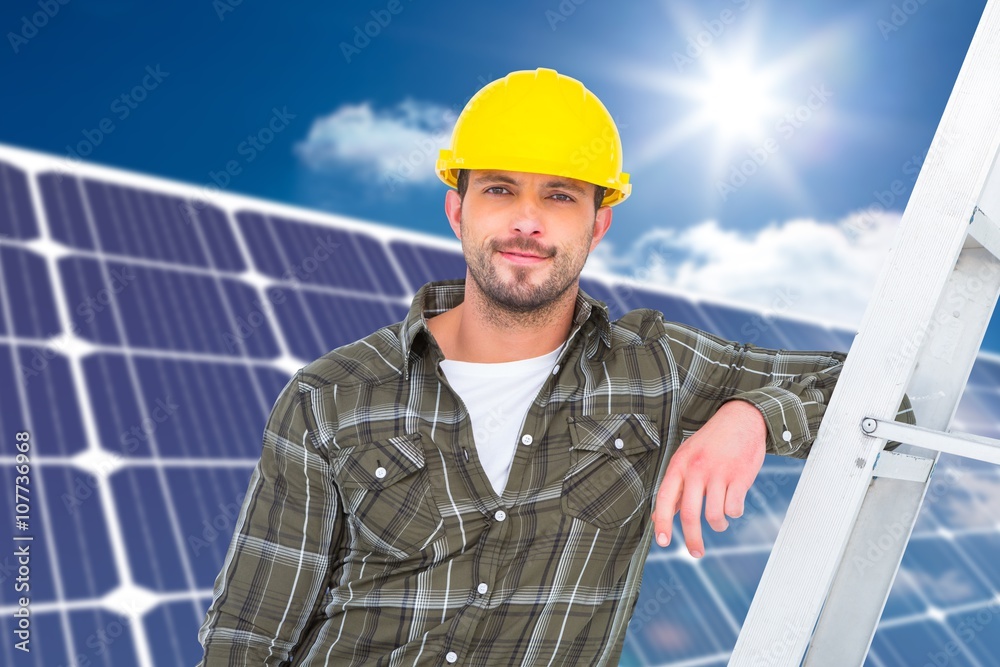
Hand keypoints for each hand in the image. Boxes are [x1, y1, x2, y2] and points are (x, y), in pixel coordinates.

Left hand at [652, 400, 766, 557]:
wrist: (742, 419)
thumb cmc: (712, 442)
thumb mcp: (687, 458)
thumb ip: (676, 487)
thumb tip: (659, 517)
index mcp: (680, 464)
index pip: (666, 498)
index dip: (662, 523)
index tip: (663, 542)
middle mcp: (697, 469)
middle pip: (691, 514)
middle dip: (692, 539)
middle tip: (695, 553)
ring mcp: (720, 473)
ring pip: (714, 515)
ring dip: (718, 525)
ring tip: (720, 522)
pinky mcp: (741, 477)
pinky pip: (734, 508)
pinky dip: (734, 512)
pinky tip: (733, 504)